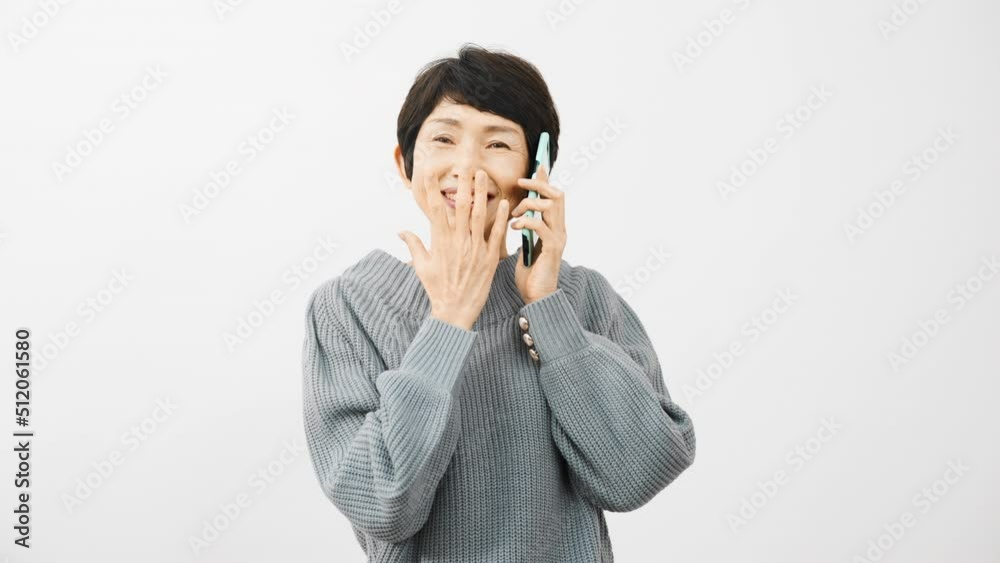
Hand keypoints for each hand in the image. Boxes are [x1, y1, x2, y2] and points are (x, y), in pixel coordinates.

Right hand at [398, 169, 508, 329]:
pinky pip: (496, 234)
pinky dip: (501, 218)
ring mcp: (474, 249)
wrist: (455, 312)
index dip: (432, 188)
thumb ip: (413, 245)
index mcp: (439, 241)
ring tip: (483, 175)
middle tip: (465, 164)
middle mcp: (457, 242)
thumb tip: (400, 231)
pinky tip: (505, 203)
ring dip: (481, 193)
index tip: (430, 171)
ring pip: (479, 215)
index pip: (434, 209)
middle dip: (462, 183)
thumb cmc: (437, 289)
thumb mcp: (421, 267)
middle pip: (460, 206)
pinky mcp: (489, 258)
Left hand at [509, 164, 565, 304]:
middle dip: (538, 185)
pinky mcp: (552, 248)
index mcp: (554, 228)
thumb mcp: (526, 246)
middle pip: (557, 195)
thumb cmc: (530, 275)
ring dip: (529, 204)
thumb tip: (515, 215)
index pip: (554, 196)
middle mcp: (560, 229)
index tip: (537, 166)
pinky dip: (525, 221)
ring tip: (514, 215)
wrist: (537, 298)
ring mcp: (558, 238)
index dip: (546, 180)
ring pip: (550, 205)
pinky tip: (514, 227)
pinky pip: (540, 225)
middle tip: (520, 183)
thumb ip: (526, 230)